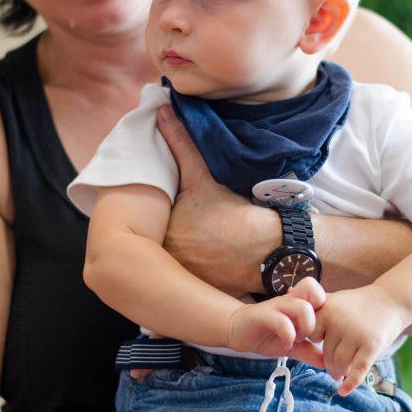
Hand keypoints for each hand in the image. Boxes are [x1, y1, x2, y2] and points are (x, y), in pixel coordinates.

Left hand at [157, 105, 275, 295]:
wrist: (272, 248)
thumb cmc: (235, 213)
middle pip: (151, 251)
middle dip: (154, 241)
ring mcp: (183, 285)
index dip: (142, 220)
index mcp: (160, 238)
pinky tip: (198, 264)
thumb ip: (179, 144)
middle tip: (167, 228)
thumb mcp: (203, 176)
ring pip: (168, 271)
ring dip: (170, 261)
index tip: (145, 213)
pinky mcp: (201, 298)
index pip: (139, 230)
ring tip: (183, 246)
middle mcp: (167, 266)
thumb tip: (162, 112)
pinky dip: (189, 278)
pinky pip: (187, 288)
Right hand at [227, 278, 325, 361]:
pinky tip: (285, 345)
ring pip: (303, 307)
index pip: (321, 292)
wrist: (238, 331)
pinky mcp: (263, 315)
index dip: (326, 310)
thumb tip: (330, 366)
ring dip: (305, 327)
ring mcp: (277, 306)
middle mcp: (290, 300)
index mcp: (300, 303)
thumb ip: (311, 352)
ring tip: (298, 340)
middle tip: (311, 336)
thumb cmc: (268, 335)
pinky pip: (281, 321)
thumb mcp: (294, 345)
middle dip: (319, 317)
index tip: (320, 332)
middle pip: (315, 290)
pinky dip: (288, 336)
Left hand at [313, 284, 405, 394]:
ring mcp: (355, 334)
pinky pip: (357, 370)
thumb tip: (289, 293)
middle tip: (334, 367)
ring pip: (339, 364)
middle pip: (325, 354)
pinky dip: (350, 384)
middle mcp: (339, 321)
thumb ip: (314, 302)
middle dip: (329, 363)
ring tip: (341, 373)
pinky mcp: (371, 346)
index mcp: (327, 309)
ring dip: (339, 373)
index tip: (318, 350)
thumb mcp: (335, 299)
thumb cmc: (359, 303)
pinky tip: (343, 391)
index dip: (313, 345)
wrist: (391, 300)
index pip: (310, 337)